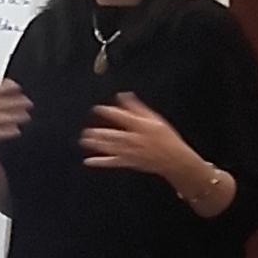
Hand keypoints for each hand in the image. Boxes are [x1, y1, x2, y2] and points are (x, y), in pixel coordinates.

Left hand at [78, 92, 194, 189]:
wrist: (173, 159)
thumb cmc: (164, 137)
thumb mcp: (154, 119)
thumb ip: (137, 107)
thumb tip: (123, 95)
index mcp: (141, 126)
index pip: (122, 117)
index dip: (109, 112)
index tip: (97, 109)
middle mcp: (135, 139)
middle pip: (114, 135)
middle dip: (99, 133)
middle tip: (85, 131)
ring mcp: (131, 152)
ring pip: (111, 148)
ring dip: (96, 144)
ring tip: (83, 140)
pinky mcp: (129, 162)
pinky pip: (112, 162)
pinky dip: (100, 162)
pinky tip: (88, 161)